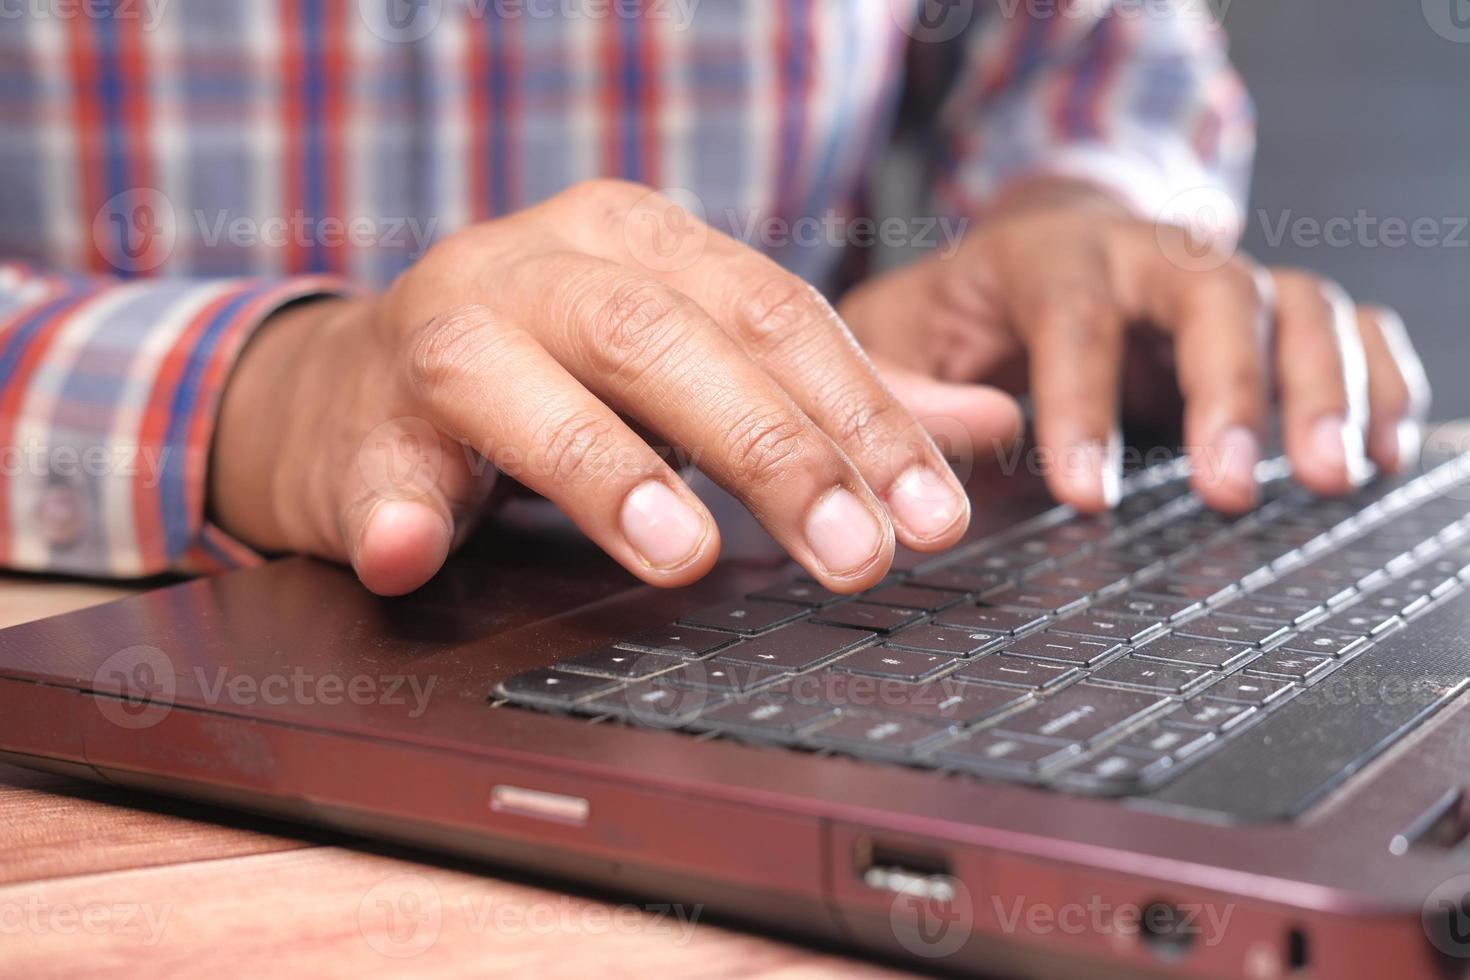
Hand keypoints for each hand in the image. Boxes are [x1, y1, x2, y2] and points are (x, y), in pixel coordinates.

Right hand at [209, 180, 1021, 594]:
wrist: (359, 383)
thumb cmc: (552, 373)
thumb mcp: (700, 363)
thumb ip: (832, 395)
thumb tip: (983, 428)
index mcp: (637, 240)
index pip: (772, 313)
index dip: (861, 412)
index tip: (935, 511)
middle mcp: (539, 267)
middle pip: (666, 340)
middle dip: (773, 450)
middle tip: (858, 554)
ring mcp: (439, 336)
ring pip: (524, 385)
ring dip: (605, 472)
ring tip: (682, 555)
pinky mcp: (359, 426)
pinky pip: (374, 467)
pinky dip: (395, 510)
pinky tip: (410, 550)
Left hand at [838, 180, 1430, 512]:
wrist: (1027, 255)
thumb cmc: (956, 312)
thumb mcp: (896, 337)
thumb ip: (907, 389)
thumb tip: (974, 437)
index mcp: (1048, 257)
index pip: (1074, 318)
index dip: (1082, 404)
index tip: (1085, 494)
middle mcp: (1146, 256)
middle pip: (1213, 292)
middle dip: (1230, 391)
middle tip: (1230, 491)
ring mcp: (1214, 282)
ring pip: (1295, 302)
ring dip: (1324, 387)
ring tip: (1332, 477)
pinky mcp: (1263, 316)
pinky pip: (1345, 326)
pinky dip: (1377, 379)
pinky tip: (1378, 451)